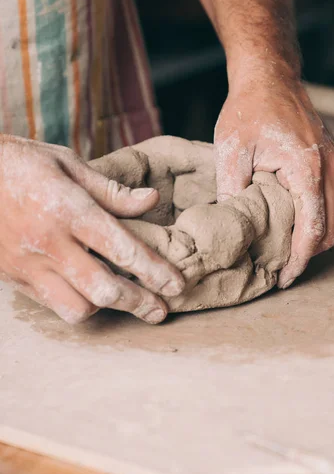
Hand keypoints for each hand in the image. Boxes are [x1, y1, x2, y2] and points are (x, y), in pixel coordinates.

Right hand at [0, 136, 184, 323]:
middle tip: (160, 309)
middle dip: (138, 302)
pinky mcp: (14, 278)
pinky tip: (91, 295)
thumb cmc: (20, 163)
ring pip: (76, 307)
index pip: (120, 248)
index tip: (176, 284)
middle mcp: (49, 243)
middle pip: (103, 289)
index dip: (154, 271)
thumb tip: (151, 200)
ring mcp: (28, 265)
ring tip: (126, 301)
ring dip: (106, 307)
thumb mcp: (67, 164)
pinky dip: (77, 305)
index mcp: (67, 209)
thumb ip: (111, 189)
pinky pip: (51, 305)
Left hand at [214, 61, 333, 288]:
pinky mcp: (329, 162)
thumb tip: (232, 227)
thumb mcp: (231, 149)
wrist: (269, 76)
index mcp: (308, 169)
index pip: (312, 231)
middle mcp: (330, 169)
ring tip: (280, 251)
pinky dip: (314, 219)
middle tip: (277, 270)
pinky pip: (328, 201)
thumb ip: (232, 190)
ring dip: (311, 238)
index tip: (281, 279)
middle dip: (306, 255)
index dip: (298, 261)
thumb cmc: (249, 108)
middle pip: (329, 231)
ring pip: (332, 218)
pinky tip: (288, 224)